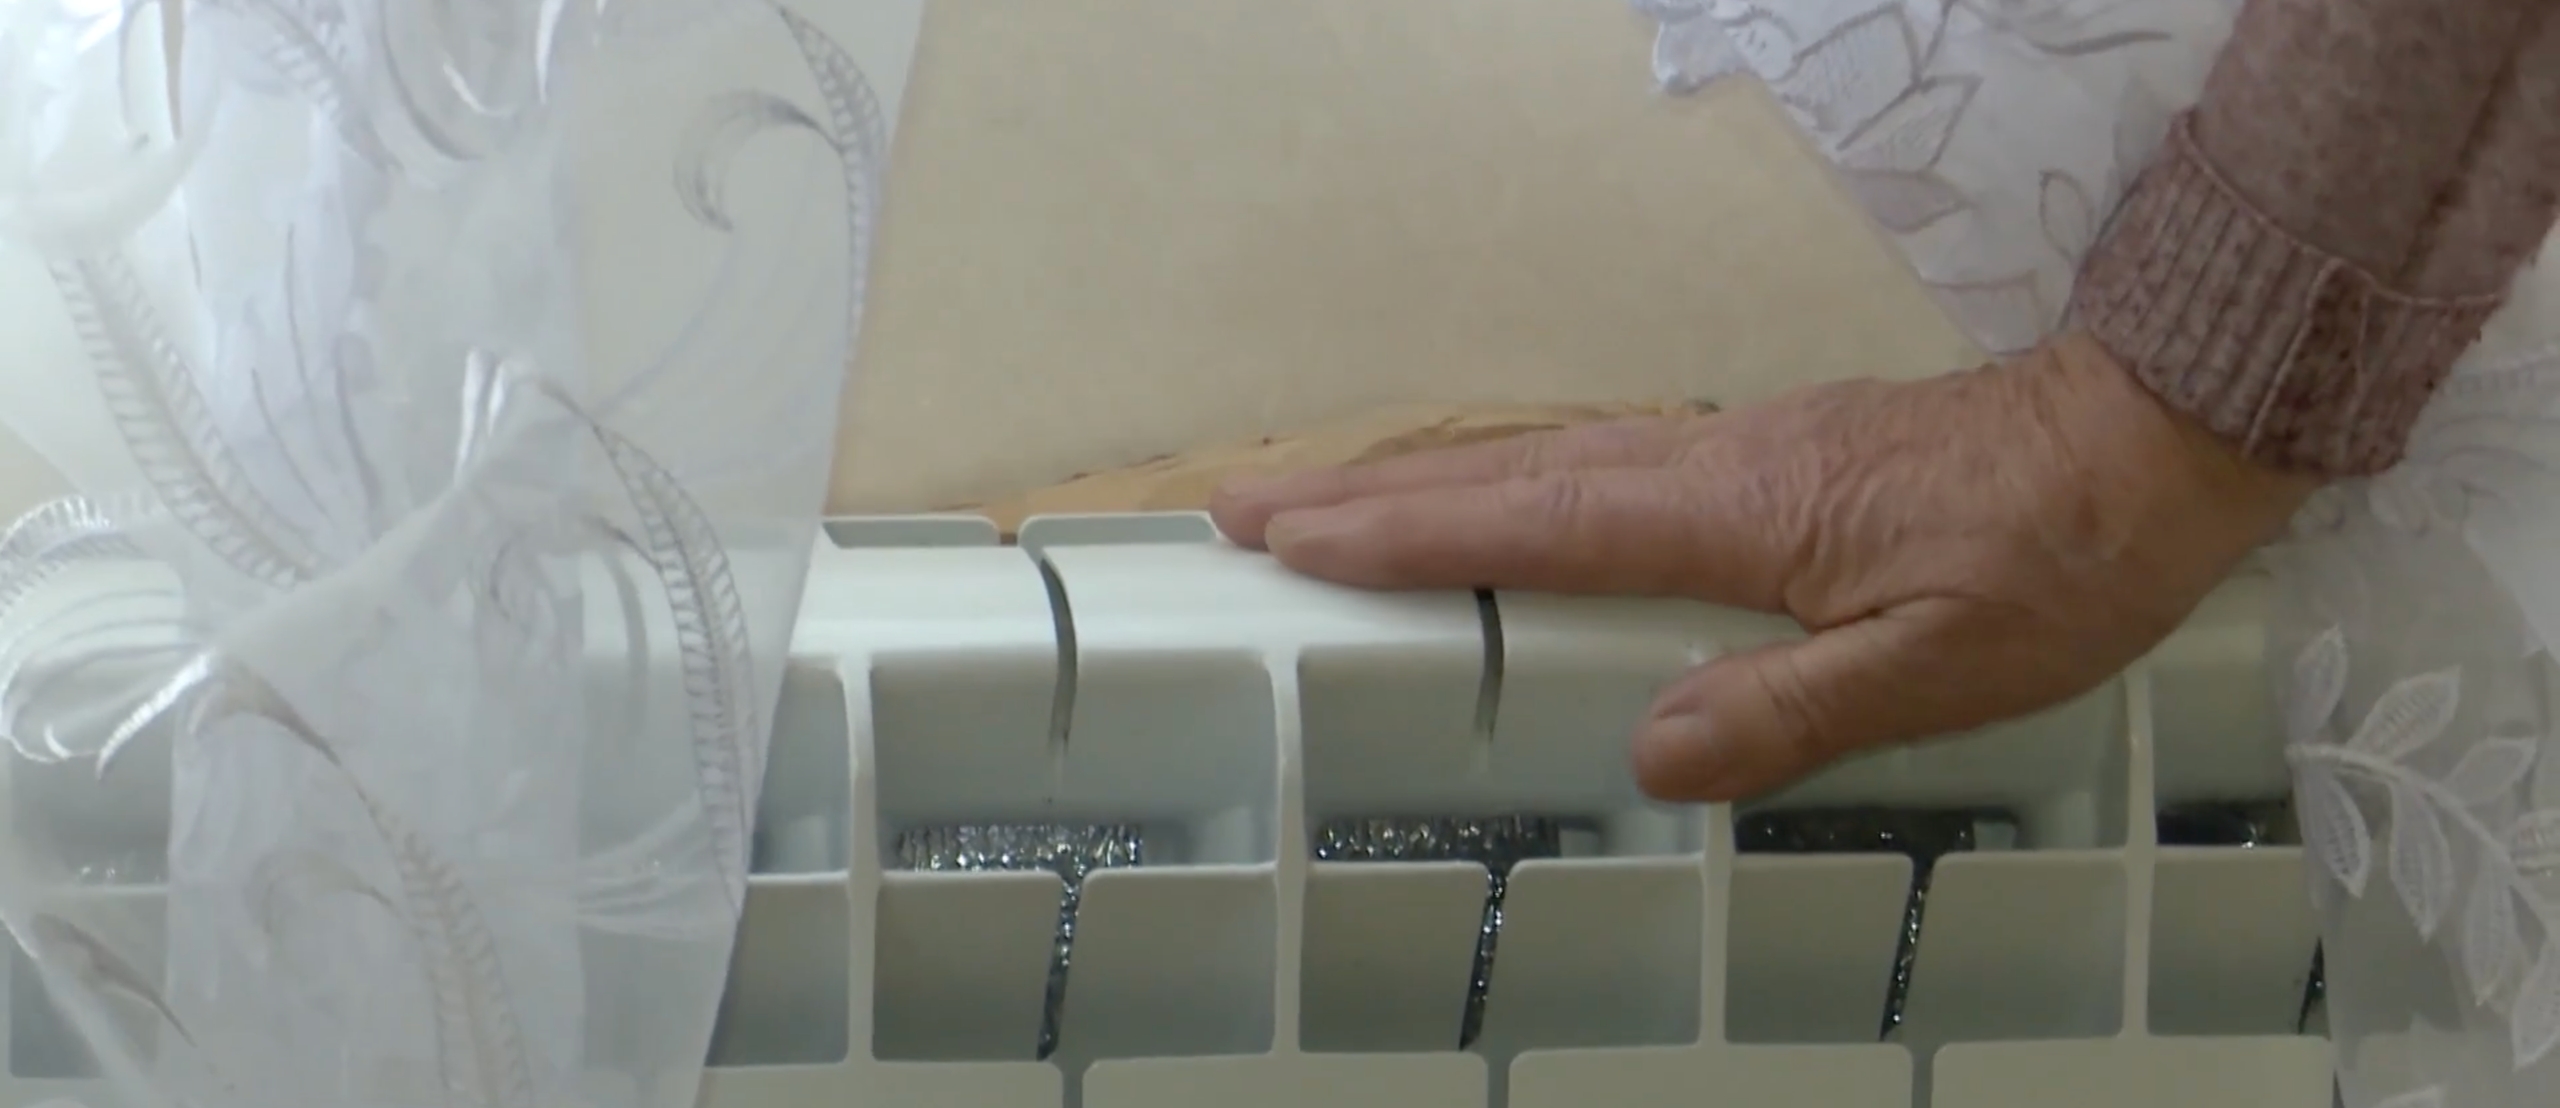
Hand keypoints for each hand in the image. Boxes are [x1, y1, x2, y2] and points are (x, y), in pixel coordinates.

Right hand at [1209, 333, 2315, 801]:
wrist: (2150, 441)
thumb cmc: (2059, 560)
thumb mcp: (1941, 668)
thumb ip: (1791, 709)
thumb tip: (1654, 753)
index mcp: (1737, 515)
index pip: (1537, 525)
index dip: (1407, 536)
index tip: (1292, 538)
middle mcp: (1716, 463)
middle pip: (1511, 472)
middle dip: (1371, 492)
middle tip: (1247, 507)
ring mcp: (1738, 445)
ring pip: (1548, 456)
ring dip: (1426, 477)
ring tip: (1326, 502)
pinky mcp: (1770, 451)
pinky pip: (1601, 459)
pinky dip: (1511, 474)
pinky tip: (1493, 501)